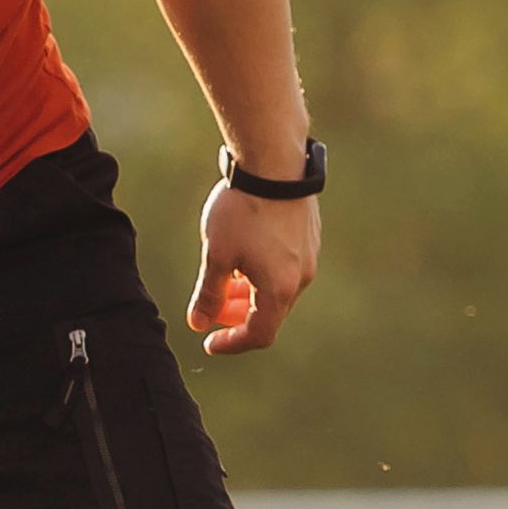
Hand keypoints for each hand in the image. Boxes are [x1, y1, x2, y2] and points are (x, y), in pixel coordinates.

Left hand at [190, 179, 319, 354]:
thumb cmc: (242, 211)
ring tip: (225, 282)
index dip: (232, 343)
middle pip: (270, 313)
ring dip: (250, 294)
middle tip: (211, 310)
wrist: (274, 164)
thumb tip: (199, 323)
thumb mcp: (217, 255)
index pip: (259, 335)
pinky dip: (262, 274)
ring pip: (277, 289)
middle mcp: (301, 278)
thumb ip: (209, 293)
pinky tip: (243, 256)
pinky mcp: (308, 236)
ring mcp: (309, 256)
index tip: (209, 341)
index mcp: (280, 289)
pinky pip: (285, 268)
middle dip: (238, 316)